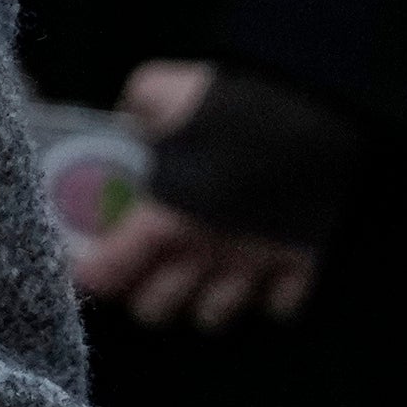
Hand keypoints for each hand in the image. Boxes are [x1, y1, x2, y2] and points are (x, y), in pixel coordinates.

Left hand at [73, 57, 319, 328]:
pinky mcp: (301, 264)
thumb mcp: (163, 89)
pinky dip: (265, 299)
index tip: (89, 270)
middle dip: (143, 295)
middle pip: (158, 307)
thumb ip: (138, 108)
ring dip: (198, 303)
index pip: (112, 271)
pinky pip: (277, 307)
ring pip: (213, 316)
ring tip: (194, 283)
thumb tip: (130, 118)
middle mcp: (205, 253)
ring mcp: (256, 264)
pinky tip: (257, 280)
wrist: (317, 116)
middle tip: (141, 275)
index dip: (95, 275)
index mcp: (164, 218)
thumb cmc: (233, 106)